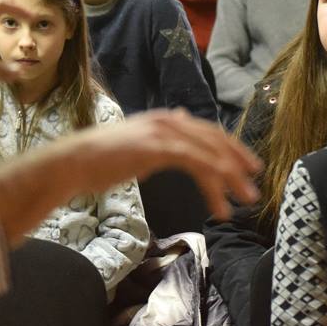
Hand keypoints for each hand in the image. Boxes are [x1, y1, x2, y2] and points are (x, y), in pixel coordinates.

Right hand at [55, 110, 259, 219]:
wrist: (71, 162)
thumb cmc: (98, 161)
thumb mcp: (136, 143)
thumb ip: (160, 136)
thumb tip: (181, 120)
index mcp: (165, 119)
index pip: (208, 131)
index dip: (231, 149)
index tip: (248, 167)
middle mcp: (168, 120)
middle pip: (216, 140)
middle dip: (238, 163)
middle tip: (254, 186)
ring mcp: (163, 132)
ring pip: (211, 154)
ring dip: (232, 180)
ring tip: (243, 201)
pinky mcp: (158, 148)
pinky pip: (197, 165)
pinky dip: (214, 186)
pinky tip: (220, 205)